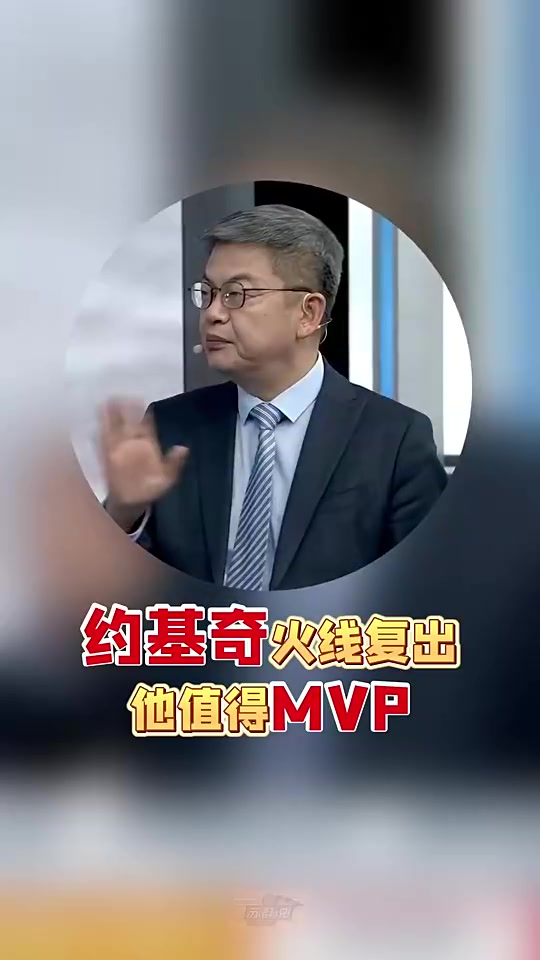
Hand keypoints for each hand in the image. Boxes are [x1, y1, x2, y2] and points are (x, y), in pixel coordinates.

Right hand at [100, 398, 187, 529]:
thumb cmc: (151, 489)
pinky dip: (102, 430)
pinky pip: (105, 441)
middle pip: (130, 421)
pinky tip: (99, 420)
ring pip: (116, 427)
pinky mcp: (109, 456)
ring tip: (108, 400)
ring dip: (112, 414)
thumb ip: (174, 463)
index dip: (144, 412)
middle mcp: (134, 443)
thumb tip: (183, 448)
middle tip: (123, 393)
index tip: (141, 398)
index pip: (146, 424)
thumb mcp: (167, 478)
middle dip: (126, 408)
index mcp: (149, 444)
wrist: (133, 502)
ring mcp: (121, 448)